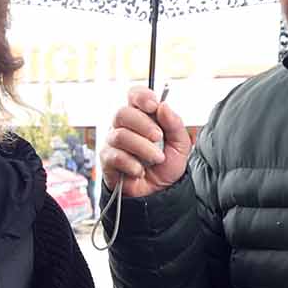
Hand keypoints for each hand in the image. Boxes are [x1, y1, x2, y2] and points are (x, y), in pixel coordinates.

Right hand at [101, 83, 190, 198]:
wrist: (158, 192)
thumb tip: (163, 106)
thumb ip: (174, 124)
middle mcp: (124, 126)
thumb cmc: (166, 165)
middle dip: (144, 125)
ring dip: (143, 148)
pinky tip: (140, 171)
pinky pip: (115, 156)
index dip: (141, 97)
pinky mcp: (107, 159)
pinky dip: (132, 164)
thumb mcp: (180, 145)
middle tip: (158, 138)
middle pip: (123, 113)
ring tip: (156, 159)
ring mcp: (113, 142)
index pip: (134, 95)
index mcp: (142, 116)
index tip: (154, 106)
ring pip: (120, 135)